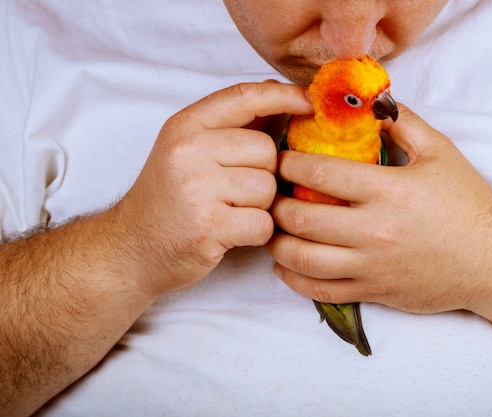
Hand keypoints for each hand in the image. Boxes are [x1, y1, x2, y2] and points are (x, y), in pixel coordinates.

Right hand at [112, 82, 311, 296]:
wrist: (131, 249)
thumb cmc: (169, 198)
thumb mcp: (190, 150)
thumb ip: (235, 124)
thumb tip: (281, 94)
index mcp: (185, 126)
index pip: (244, 97)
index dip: (283, 96)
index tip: (307, 103)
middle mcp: (188, 151)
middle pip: (266, 151)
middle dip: (262, 174)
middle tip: (235, 192)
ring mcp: (196, 189)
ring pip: (268, 188)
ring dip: (260, 206)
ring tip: (230, 212)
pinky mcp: (207, 227)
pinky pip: (264, 223)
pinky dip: (256, 233)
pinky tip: (232, 233)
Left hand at [267, 104, 491, 313]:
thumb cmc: (468, 204)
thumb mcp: (441, 152)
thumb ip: (403, 123)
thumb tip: (371, 104)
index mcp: (389, 190)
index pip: (320, 172)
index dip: (289, 162)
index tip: (279, 158)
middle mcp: (374, 230)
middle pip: (301, 217)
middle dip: (275, 202)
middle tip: (269, 192)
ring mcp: (371, 266)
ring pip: (303, 258)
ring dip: (277, 241)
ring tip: (270, 226)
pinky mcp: (373, 291)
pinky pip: (321, 291)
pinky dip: (294, 279)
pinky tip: (284, 265)